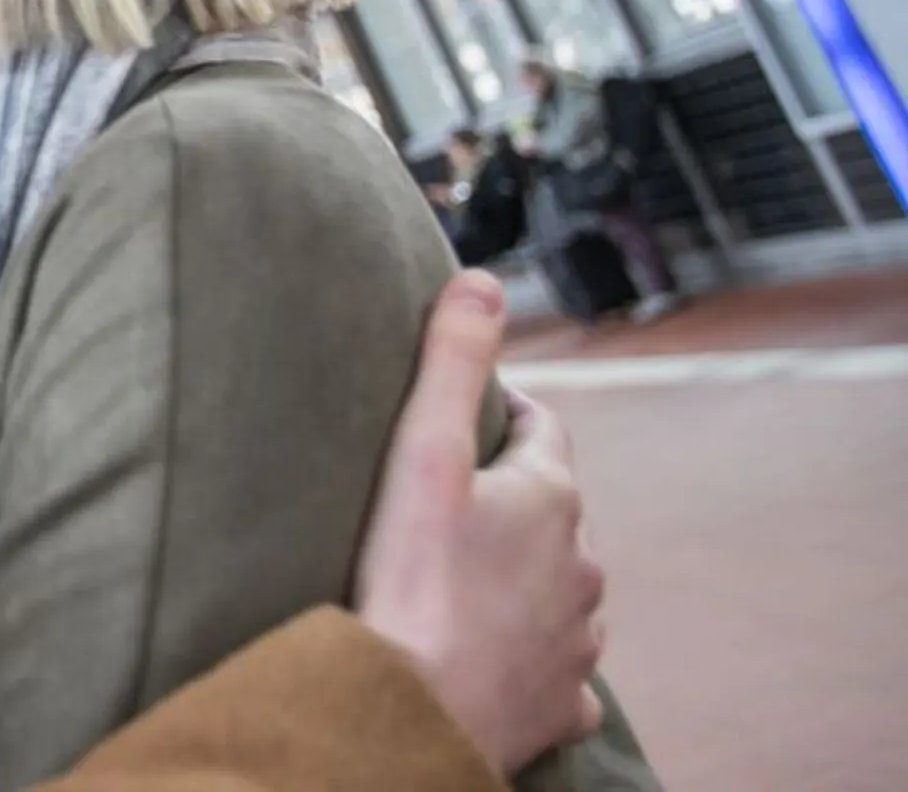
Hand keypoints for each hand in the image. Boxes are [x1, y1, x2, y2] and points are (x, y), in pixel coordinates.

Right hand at [354, 271, 604, 770]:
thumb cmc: (411, 582)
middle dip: (509, 495)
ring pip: (561, 587)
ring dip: (525, 575)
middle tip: (444, 498)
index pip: (540, 427)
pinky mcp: (563, 703)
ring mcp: (578, 640)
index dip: (499, 411)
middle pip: (551, 509)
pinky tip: (498, 653)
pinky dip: (535, 652)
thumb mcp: (422, 454)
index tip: (457, 414)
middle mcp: (583, 566)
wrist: (414, 712)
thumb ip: (452, 361)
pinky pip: (559, 666)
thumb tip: (483, 280)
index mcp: (553, 499)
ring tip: (461, 575)